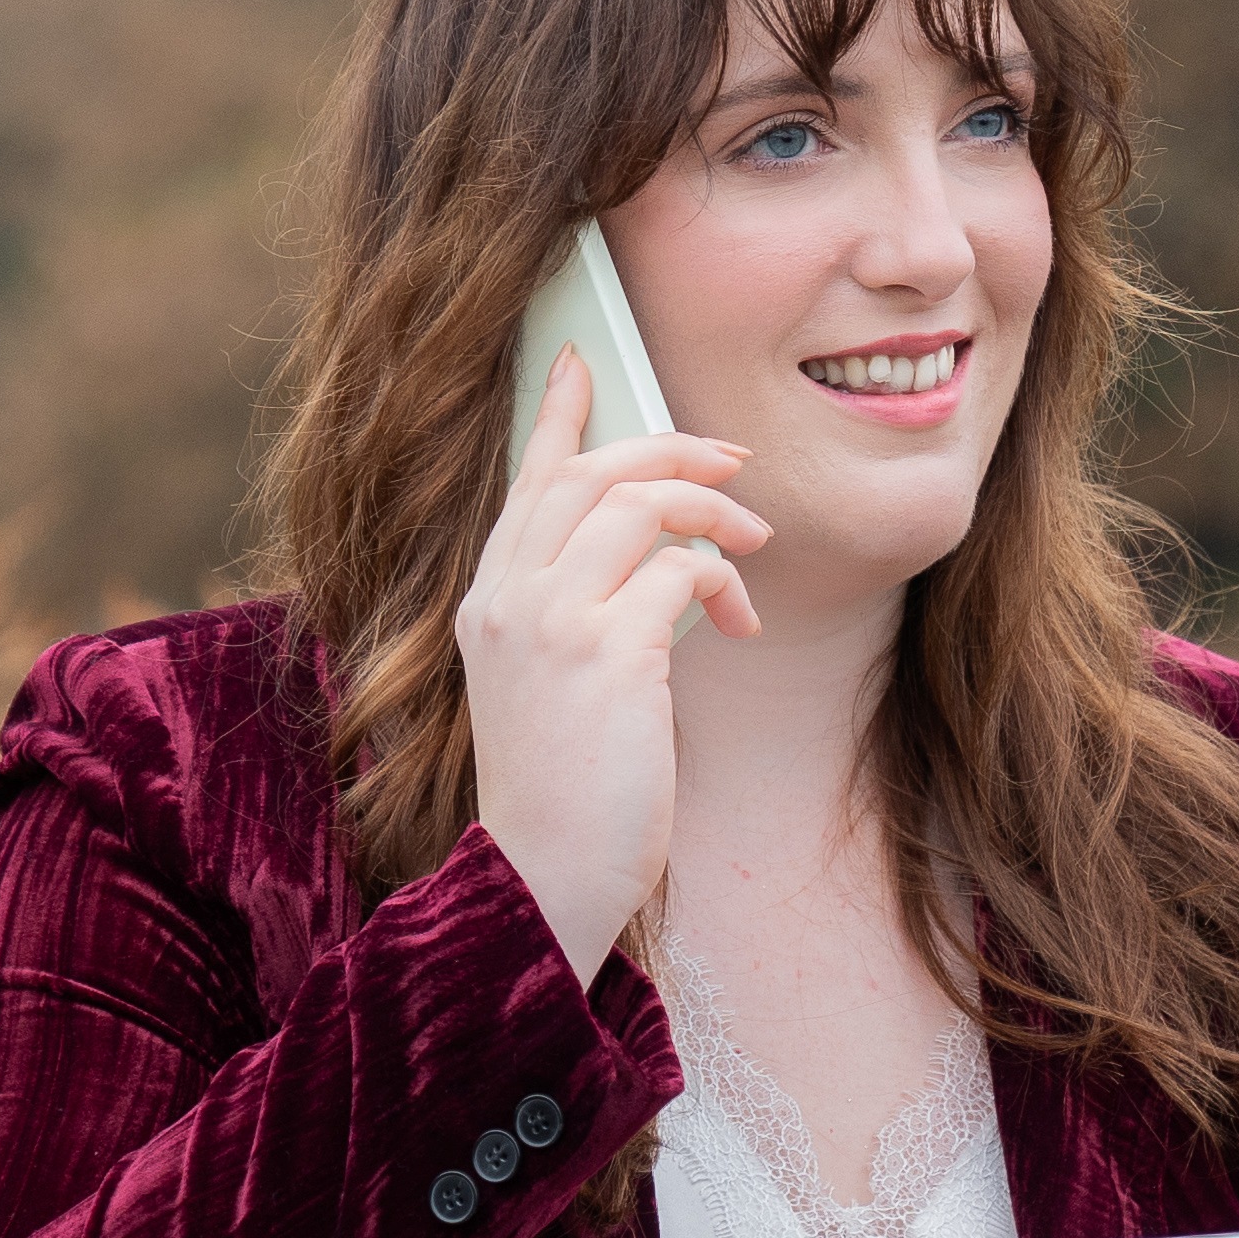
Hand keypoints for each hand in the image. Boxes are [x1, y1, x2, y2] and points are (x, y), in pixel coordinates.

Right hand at [459, 346, 766, 980]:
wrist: (545, 874)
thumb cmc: (565, 793)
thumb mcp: (554, 687)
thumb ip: (578, 616)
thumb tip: (659, 560)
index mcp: (487, 603)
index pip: (523, 483)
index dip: (557, 416)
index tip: (580, 363)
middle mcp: (507, 598)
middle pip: (589, 473)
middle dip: (669, 450)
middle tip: (732, 464)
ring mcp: (550, 621)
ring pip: (638, 504)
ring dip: (711, 511)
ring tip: (751, 545)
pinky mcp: (606, 651)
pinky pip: (679, 569)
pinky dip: (721, 580)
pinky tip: (738, 620)